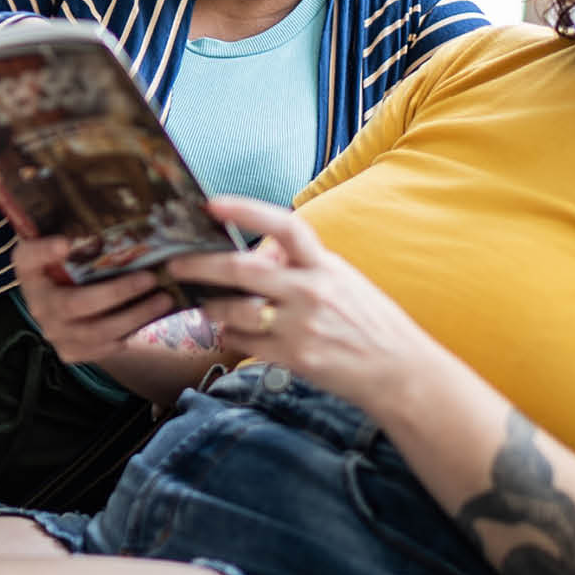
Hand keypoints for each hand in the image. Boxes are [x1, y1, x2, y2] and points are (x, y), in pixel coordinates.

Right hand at [12, 235, 174, 364]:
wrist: (59, 300)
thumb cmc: (66, 265)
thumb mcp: (62, 245)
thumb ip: (72, 236)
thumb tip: (76, 239)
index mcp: (30, 270)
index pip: (28, 258)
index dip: (44, 252)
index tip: (65, 243)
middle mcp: (37, 304)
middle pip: (76, 303)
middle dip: (117, 292)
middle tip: (150, 278)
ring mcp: (53, 332)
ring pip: (95, 331)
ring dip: (133, 317)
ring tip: (163, 300)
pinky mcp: (69, 351)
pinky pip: (100, 349)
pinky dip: (127, 335)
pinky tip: (148, 320)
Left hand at [166, 195, 439, 413]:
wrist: (399, 371)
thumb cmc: (369, 321)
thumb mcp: (342, 279)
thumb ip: (302, 264)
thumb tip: (262, 251)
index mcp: (325, 265)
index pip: (284, 226)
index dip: (246, 210)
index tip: (212, 203)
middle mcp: (312, 291)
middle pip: (243, 271)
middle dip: (201, 266)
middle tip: (175, 263)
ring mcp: (302, 326)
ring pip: (236, 311)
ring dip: (211, 307)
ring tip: (202, 304)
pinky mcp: (295, 358)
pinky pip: (245, 343)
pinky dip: (229, 336)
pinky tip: (226, 332)